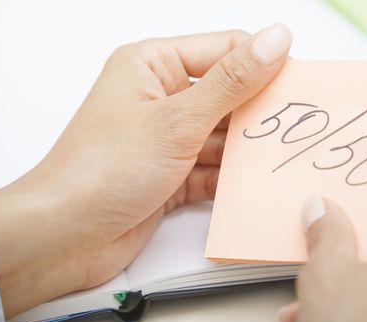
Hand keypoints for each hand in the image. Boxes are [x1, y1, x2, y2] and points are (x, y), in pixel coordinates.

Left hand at [0, 24, 292, 317]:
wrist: (66, 235)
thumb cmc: (103, 169)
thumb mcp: (178, 119)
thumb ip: (231, 81)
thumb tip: (275, 40)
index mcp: (152, 65)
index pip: (223, 50)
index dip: (262, 63)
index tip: (300, 81)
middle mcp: (159, 99)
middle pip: (226, 95)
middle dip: (257, 112)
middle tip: (296, 124)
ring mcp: (166, 140)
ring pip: (221, 136)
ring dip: (245, 150)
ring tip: (278, 156)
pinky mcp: (170, 176)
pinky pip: (212, 170)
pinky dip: (230, 178)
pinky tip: (252, 184)